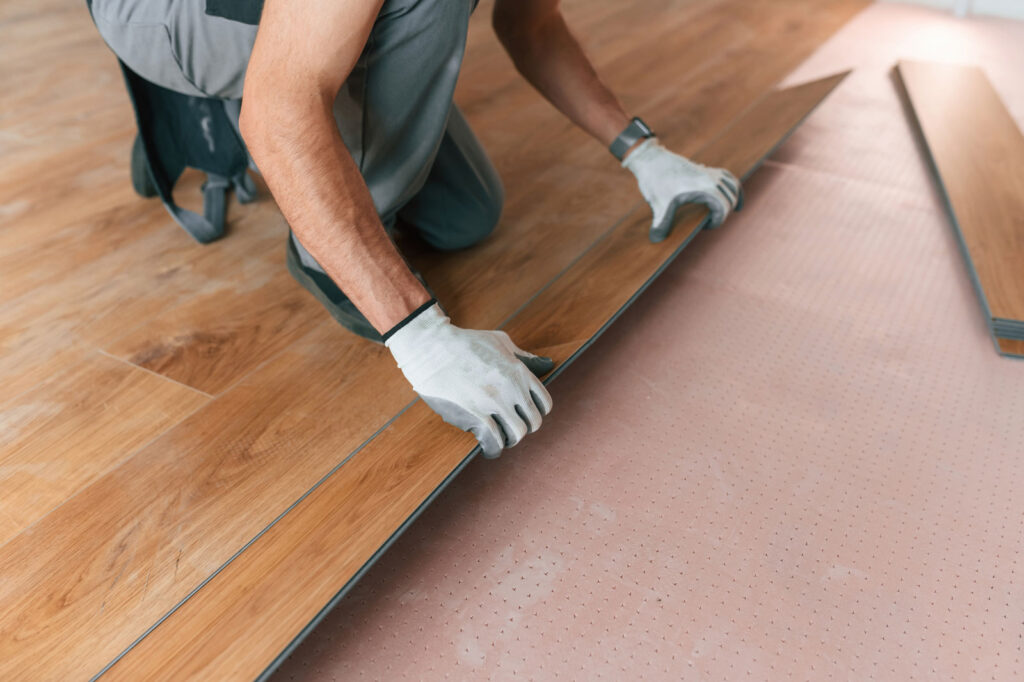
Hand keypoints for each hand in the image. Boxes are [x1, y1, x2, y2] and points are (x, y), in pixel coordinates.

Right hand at [385, 303, 553, 457]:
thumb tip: (548, 363)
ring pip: (517, 435)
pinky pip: (494, 443)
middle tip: (509, 428)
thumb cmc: (465, 342)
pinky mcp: (476, 415)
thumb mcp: (500, 342)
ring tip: (498, 438)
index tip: (522, 416)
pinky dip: (493, 450)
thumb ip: (525, 357)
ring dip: (509, 440)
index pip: (544, 404)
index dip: (535, 413)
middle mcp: (512, 388)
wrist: (432, 347)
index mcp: (519, 371)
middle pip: (533, 423)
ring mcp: (495, 403)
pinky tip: (487, 448)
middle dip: (523, 428)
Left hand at [622, 138, 741, 241]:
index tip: (704, 226)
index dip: (717, 221)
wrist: (651, 158)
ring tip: (735, 209)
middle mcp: (712, 178)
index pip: (724, 208)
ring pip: (733, 185)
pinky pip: (727, 176)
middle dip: (725, 212)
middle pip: (731, 198)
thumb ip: (661, 223)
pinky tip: (731, 193)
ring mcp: (709, 171)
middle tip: (710, 222)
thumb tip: (656, 239)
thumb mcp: (659, 203)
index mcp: (705, 187)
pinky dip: (732, 185)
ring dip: (734, 198)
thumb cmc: (656, 180)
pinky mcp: (705, 168)